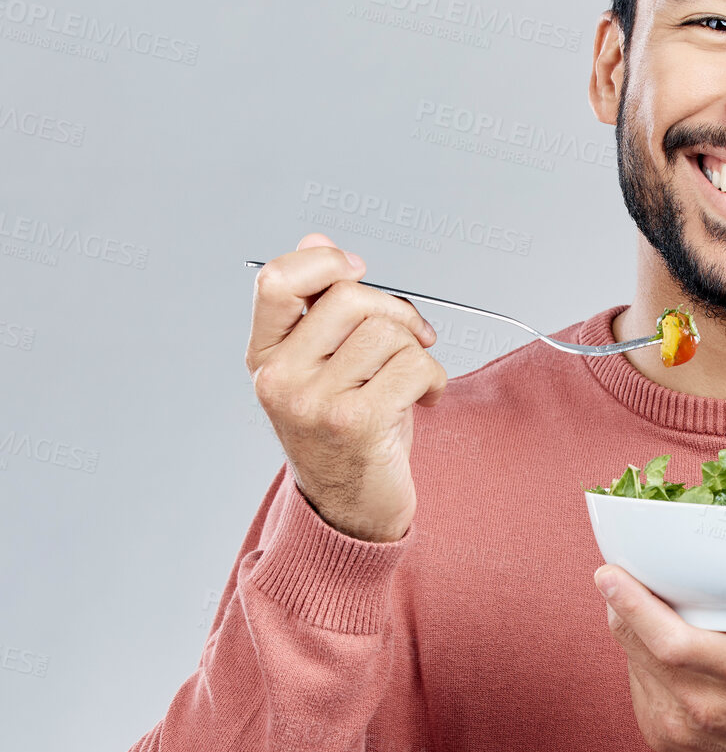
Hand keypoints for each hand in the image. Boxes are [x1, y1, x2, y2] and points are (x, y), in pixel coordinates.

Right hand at [245, 235, 448, 541]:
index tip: (358, 271)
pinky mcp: (355, 422)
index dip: (324, 262)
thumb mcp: (323, 368)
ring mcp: (314, 402)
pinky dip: (434, 378)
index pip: (277, 281)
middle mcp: (281, 379)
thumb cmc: (345, 435)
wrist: (353, 510)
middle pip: (348, 298)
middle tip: (414, 336)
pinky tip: (427, 398)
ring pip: (386, 333)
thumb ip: (318, 309)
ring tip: (416, 379)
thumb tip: (318, 241)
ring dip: (418, 351)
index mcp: (266, 357)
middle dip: (395, 311)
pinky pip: (412, 366)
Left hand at [593, 528, 725, 751]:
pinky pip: (637, 687)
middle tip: (617, 574)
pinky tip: (652, 642)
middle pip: (640, 647)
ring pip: (633, 664)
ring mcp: (678, 731)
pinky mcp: (662, 742)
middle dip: (622, 607)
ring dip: (628, 630)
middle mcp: (704, 709)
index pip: (671, 642)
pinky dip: (639, 659)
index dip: (634, 606)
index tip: (609, 573)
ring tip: (634, 600)